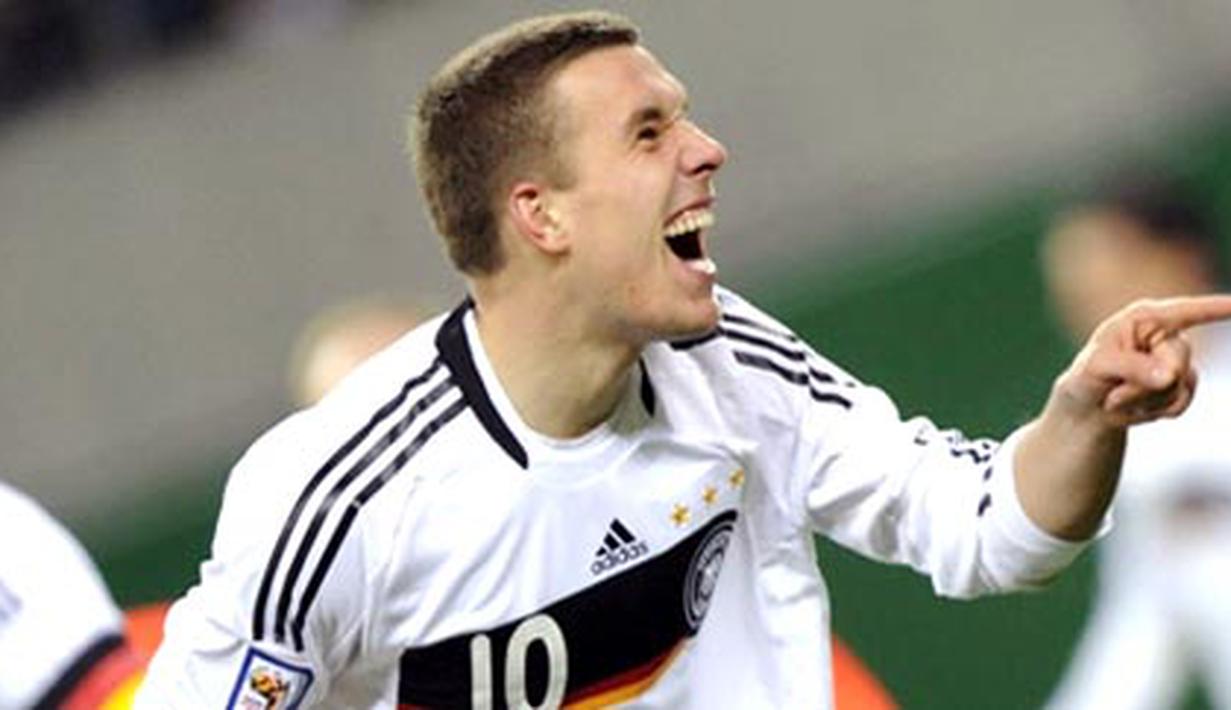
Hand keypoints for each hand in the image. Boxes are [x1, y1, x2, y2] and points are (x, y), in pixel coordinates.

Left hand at [1054, 295, 1230, 427]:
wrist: (1090, 406)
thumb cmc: (1088, 376)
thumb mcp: (1097, 366)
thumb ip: (1132, 366)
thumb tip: (1171, 375)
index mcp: (1145, 318)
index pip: (1188, 311)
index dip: (1218, 308)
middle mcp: (1166, 335)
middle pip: (1177, 361)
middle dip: (1144, 384)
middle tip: (1113, 394)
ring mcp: (1177, 360)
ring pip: (1178, 386)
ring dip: (1146, 400)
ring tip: (1120, 397)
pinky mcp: (1182, 385)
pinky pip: (1180, 403)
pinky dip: (1155, 411)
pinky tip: (1137, 407)